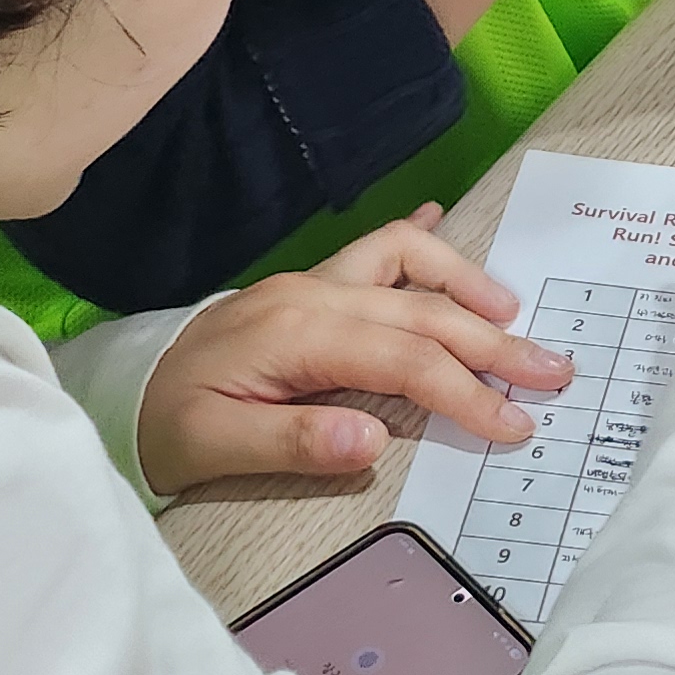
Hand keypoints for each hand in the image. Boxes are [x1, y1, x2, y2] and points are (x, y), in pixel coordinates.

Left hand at [134, 207, 576, 495]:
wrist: (120, 390)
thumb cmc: (168, 425)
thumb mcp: (213, 449)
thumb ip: (293, 443)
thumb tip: (370, 442)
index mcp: (297, 333)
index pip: (405, 358)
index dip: (467, 392)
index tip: (514, 425)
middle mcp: (313, 295)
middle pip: (424, 308)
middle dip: (495, 342)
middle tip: (554, 373)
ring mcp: (311, 283)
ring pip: (407, 259)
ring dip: (466, 283)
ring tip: (513, 318)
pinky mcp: (308, 287)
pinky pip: (375, 248)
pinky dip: (419, 241)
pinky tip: (444, 224)